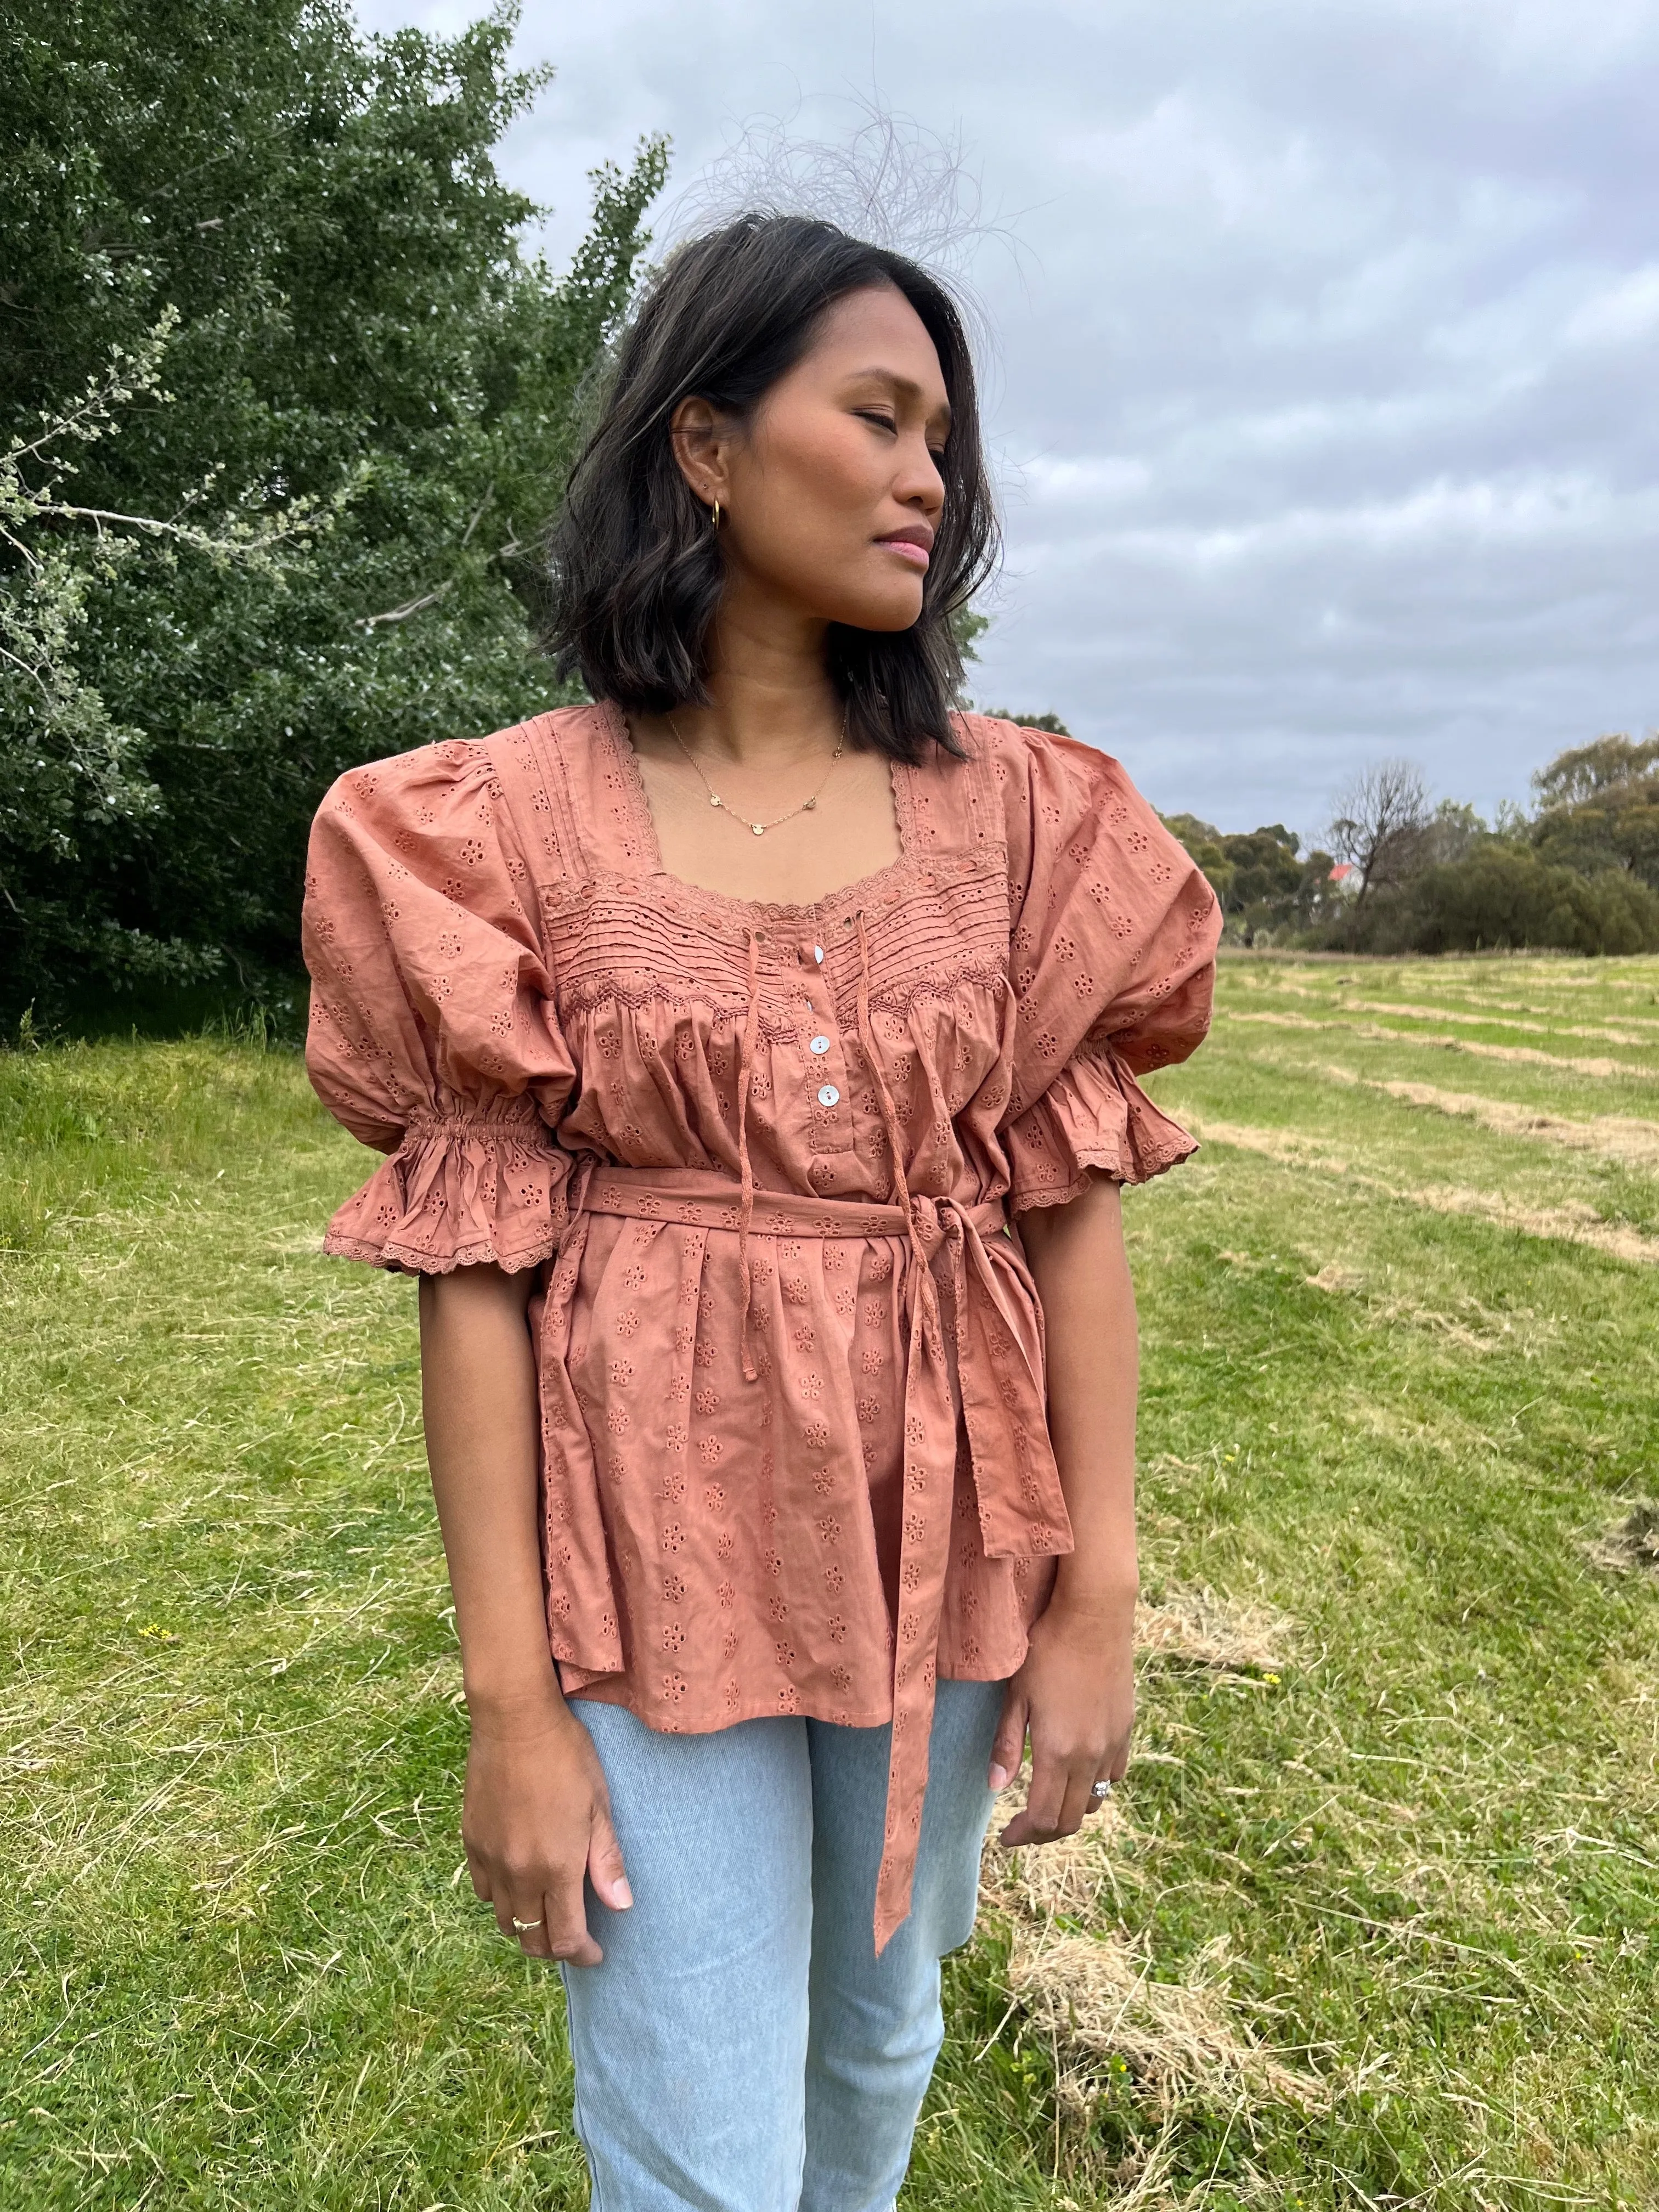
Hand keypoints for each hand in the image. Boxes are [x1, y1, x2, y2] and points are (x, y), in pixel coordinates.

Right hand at [462, 1692, 630, 1965]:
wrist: (515, 1721)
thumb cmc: (566, 1757)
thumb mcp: (598, 1806)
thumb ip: (606, 1861)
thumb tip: (620, 1907)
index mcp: (556, 1867)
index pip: (565, 1937)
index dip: (582, 1953)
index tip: (596, 1953)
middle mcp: (518, 1872)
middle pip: (531, 1937)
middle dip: (553, 1948)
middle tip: (573, 1937)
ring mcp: (490, 1859)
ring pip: (504, 1919)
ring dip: (526, 1926)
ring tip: (546, 1912)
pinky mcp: (471, 1841)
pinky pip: (483, 1890)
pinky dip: (501, 1898)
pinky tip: (517, 1882)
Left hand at [988, 1591, 1134, 1845]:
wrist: (1095, 1617)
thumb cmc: (1048, 1651)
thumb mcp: (1017, 1696)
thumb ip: (1007, 1745)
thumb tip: (996, 1788)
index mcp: (1059, 1752)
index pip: (1044, 1818)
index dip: (1024, 1836)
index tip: (1006, 1837)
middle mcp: (1091, 1756)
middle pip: (1071, 1819)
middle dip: (1044, 1833)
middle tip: (1023, 1828)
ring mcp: (1113, 1744)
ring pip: (1096, 1800)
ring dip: (1071, 1810)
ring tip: (1048, 1801)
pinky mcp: (1126, 1729)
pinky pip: (1115, 1774)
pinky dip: (1095, 1785)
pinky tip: (1078, 1772)